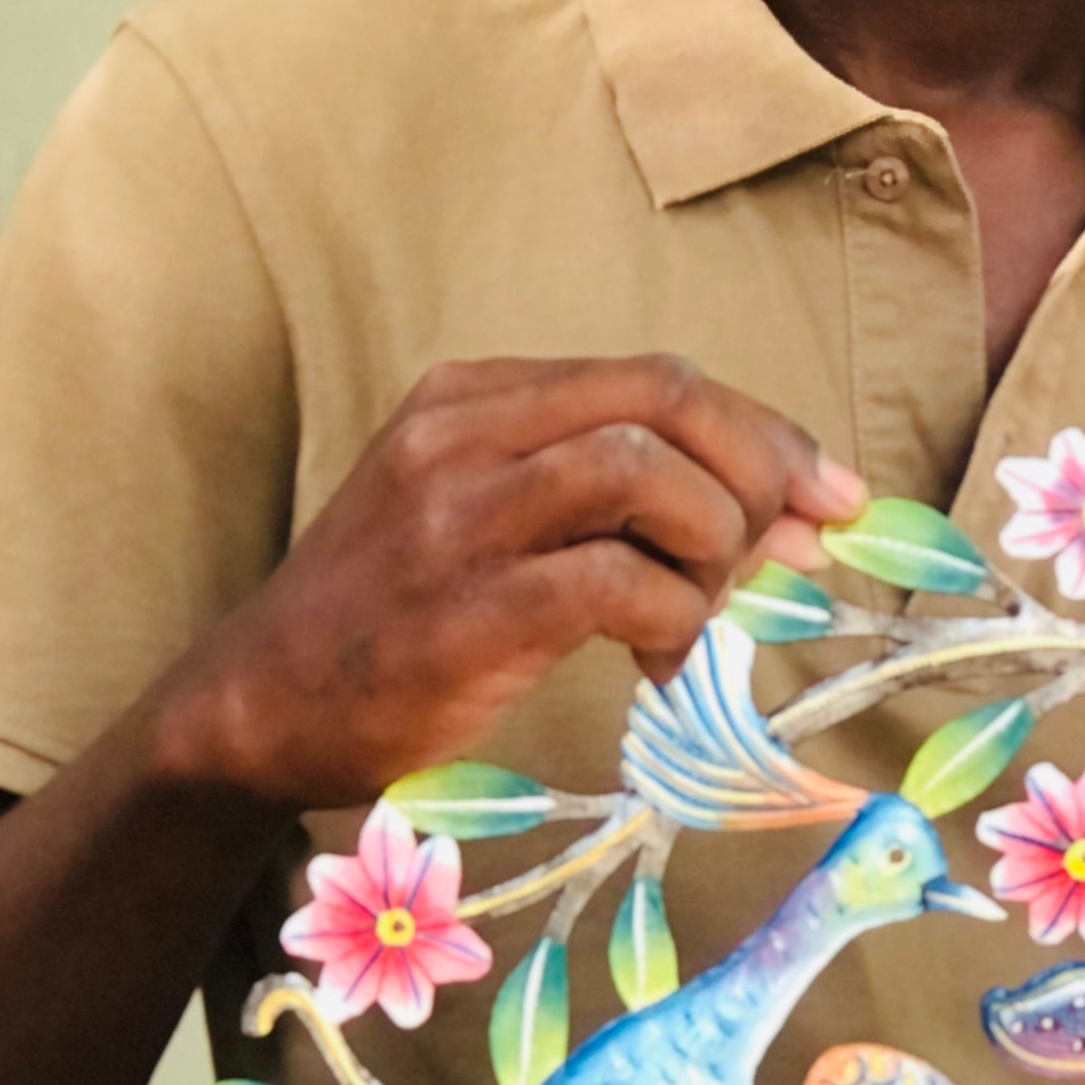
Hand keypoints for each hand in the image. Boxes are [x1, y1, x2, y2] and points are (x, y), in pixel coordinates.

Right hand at [158, 354, 864, 808]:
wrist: (260, 707)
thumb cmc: (391, 622)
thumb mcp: (487, 519)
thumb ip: (613, 502)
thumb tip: (784, 516)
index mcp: (473, 397)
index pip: (654, 377)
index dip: (761, 429)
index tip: (824, 493)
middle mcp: (464, 435)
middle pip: (664, 401)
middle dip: (758, 471)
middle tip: (787, 550)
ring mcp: (459, 518)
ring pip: (646, 474)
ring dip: (712, 546)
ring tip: (697, 612)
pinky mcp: (468, 610)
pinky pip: (617, 582)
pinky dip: (673, 622)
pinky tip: (660, 667)